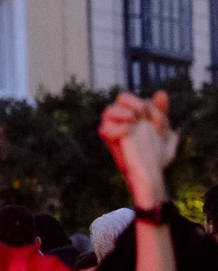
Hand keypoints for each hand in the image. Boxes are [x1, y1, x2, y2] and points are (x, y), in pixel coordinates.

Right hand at [99, 90, 176, 207]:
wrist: (152, 178)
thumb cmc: (157, 159)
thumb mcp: (166, 133)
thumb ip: (162, 114)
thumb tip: (159, 93)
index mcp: (138, 121)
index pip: (141, 101)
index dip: (151, 105)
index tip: (161, 121)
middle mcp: (125, 124)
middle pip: (121, 98)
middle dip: (134, 101)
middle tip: (143, 114)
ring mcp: (117, 133)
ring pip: (108, 111)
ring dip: (122, 112)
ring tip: (133, 121)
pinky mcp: (111, 143)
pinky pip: (104, 129)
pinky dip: (116, 128)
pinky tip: (128, 132)